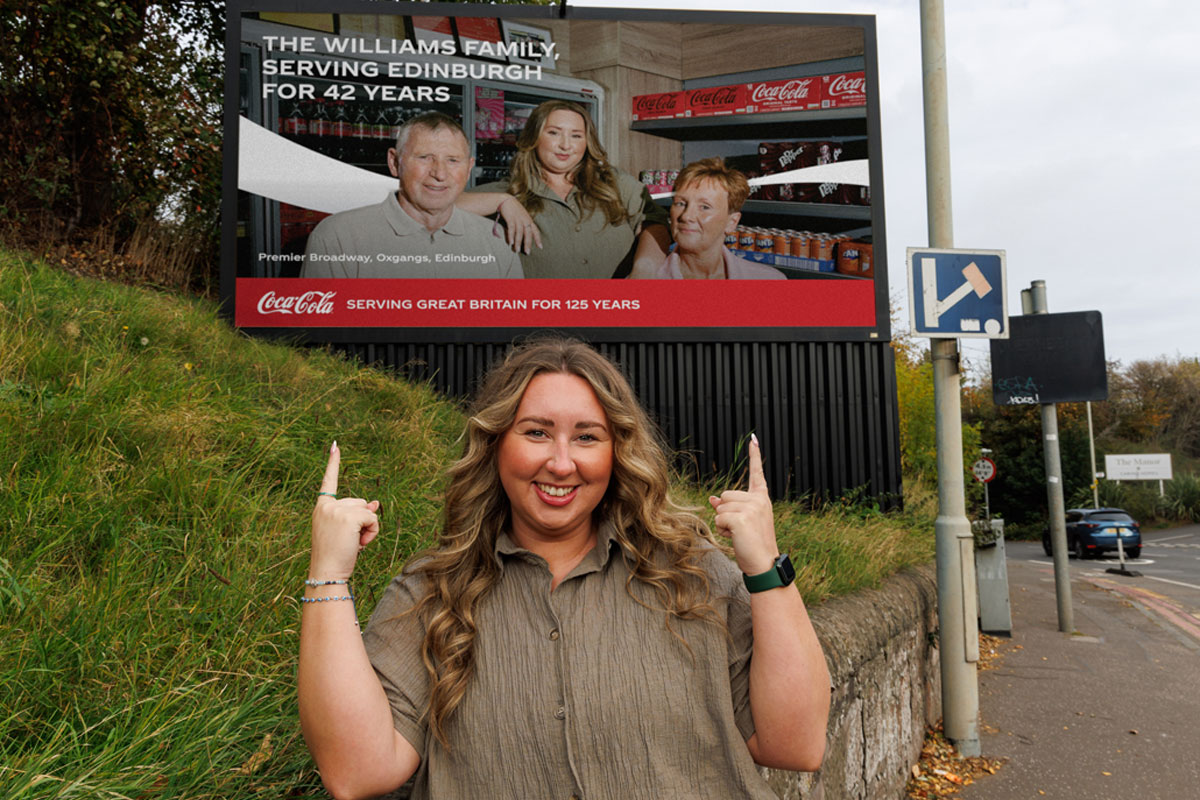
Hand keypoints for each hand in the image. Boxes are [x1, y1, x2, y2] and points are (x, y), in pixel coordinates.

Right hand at [309, 442, 379, 580]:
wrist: (328, 572)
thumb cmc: (336, 555)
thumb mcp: (347, 532)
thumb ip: (359, 515)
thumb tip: (376, 503)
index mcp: (322, 507)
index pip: (328, 482)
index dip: (333, 463)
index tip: (335, 446)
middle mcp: (327, 505)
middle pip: (359, 502)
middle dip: (362, 522)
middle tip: (348, 541)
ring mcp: (337, 509)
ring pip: (368, 511)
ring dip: (368, 528)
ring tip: (353, 544)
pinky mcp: (348, 516)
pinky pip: (373, 518)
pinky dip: (372, 532)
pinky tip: (359, 544)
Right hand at [497, 195, 542, 253]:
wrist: (506, 200)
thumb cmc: (514, 210)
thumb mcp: (522, 216)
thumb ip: (524, 225)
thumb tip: (524, 237)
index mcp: (529, 220)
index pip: (535, 230)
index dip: (538, 239)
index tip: (540, 247)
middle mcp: (525, 219)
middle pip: (528, 233)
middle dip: (528, 243)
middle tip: (527, 252)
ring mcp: (518, 218)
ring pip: (519, 232)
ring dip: (518, 242)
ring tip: (517, 250)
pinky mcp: (510, 218)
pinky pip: (511, 228)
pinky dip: (511, 236)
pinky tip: (510, 242)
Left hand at [710, 434, 778, 575]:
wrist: (764, 564)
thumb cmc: (753, 544)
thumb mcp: (743, 522)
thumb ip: (729, 508)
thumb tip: (712, 499)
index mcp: (762, 499)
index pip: (757, 474)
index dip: (754, 456)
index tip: (753, 439)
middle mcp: (758, 500)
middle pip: (725, 495)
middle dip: (726, 512)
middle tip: (741, 529)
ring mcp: (751, 508)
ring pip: (720, 507)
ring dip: (723, 521)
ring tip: (739, 533)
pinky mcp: (742, 518)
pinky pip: (718, 518)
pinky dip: (722, 529)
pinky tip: (736, 537)